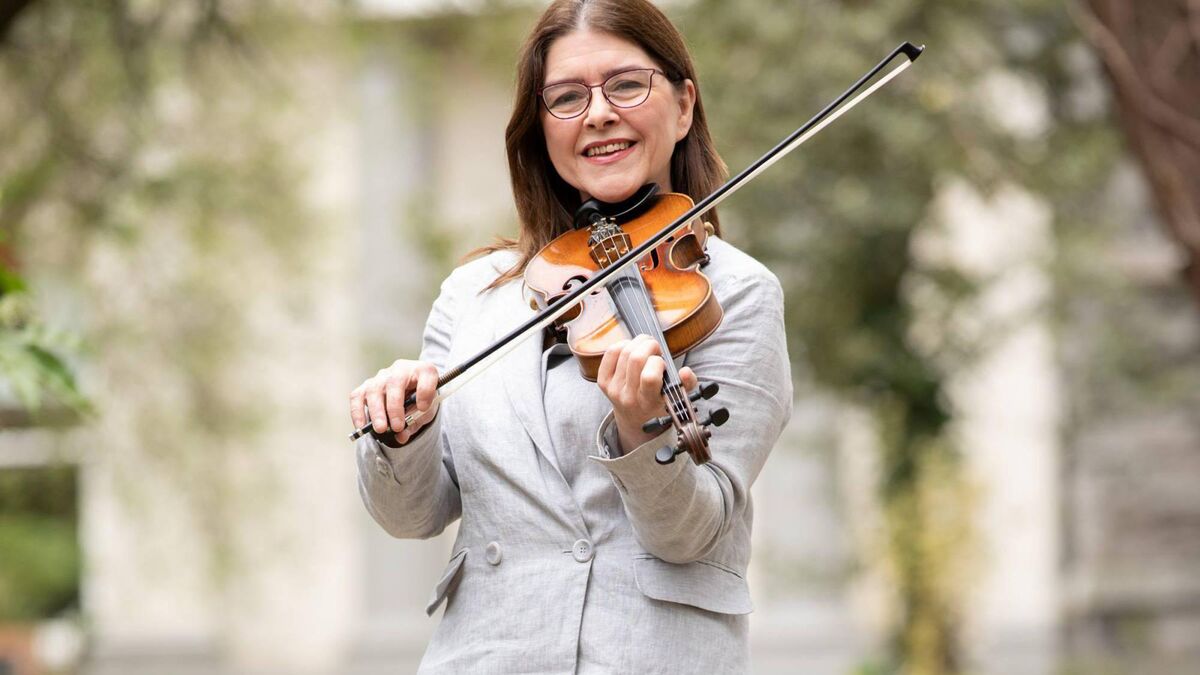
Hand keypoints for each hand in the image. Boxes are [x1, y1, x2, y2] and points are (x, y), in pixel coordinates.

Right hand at [350, 359, 439, 444]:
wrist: (412, 391)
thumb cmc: (421, 399)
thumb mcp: (426, 411)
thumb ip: (415, 422)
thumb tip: (400, 436)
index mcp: (423, 370)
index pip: (426, 374)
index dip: (425, 392)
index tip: (423, 408)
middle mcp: (401, 369)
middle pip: (394, 383)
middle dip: (394, 407)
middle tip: (396, 427)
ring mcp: (382, 376)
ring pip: (374, 389)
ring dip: (376, 411)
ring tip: (381, 429)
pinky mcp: (367, 385)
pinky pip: (358, 396)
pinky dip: (357, 412)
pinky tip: (361, 426)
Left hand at [596, 334, 697, 451]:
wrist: (634, 417)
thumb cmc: (659, 402)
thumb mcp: (677, 397)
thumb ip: (687, 384)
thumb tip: (685, 372)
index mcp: (648, 402)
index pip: (649, 378)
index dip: (658, 362)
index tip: (662, 363)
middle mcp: (628, 397)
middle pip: (635, 358)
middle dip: (649, 345)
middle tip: (656, 348)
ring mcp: (613, 389)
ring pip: (624, 351)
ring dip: (638, 342)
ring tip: (646, 348)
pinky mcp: (603, 381)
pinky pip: (611, 352)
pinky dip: (624, 344)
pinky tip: (632, 349)